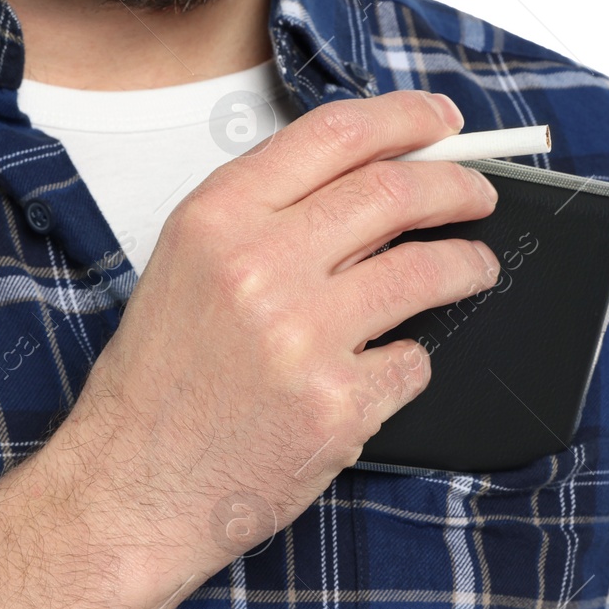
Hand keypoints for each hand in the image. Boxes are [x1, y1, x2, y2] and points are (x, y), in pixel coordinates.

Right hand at [45, 90, 499, 591]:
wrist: (129, 488)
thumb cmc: (157, 385)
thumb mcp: (188, 267)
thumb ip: (268, 216)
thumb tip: (370, 180)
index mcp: (217, 219)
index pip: (335, 135)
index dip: (406, 119)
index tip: (442, 122)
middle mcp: (259, 267)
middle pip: (394, 193)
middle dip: (457, 186)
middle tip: (478, 194)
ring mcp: (302, 338)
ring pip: (425, 271)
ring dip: (466, 265)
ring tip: (474, 268)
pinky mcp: (337, 405)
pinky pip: (413, 363)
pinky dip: (413, 362)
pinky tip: (389, 369)